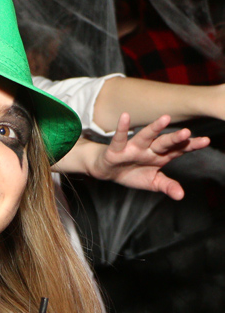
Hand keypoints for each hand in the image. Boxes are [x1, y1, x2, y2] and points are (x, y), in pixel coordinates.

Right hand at [90, 113, 210, 199]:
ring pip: (145, 136)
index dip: (191, 145)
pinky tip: (125, 117)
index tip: (205, 141)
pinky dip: (122, 129)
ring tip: (164, 119)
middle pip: (164, 143)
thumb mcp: (152, 182)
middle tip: (187, 133)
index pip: (178, 149)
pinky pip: (119, 139)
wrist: (108, 171)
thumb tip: (181, 195)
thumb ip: (168, 186)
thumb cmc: (132, 173)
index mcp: (160, 156)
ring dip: (154, 128)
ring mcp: (133, 148)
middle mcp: (149, 149)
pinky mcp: (117, 150)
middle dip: (175, 138)